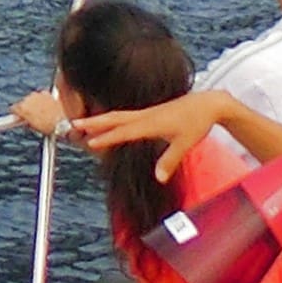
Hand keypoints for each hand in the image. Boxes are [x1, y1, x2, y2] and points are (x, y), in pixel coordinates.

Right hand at [12, 87, 67, 138]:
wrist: (61, 123)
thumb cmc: (47, 127)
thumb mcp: (32, 126)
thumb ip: (25, 120)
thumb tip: (24, 119)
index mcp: (22, 108)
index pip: (13, 108)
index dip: (16, 113)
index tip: (18, 115)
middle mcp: (28, 99)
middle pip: (23, 102)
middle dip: (26, 108)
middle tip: (32, 115)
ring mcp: (37, 95)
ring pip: (32, 98)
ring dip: (34, 102)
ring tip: (41, 111)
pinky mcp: (45, 93)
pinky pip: (41, 95)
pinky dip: (43, 99)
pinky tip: (46, 106)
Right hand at [72, 91, 227, 176]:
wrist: (207, 104)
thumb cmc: (197, 123)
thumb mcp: (186, 144)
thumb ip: (170, 160)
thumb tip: (158, 178)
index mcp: (151, 123)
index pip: (124, 132)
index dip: (107, 138)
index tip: (90, 142)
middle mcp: (145, 116)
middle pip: (114, 118)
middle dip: (94, 122)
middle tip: (74, 125)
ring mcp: (147, 113)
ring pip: (118, 115)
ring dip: (100, 119)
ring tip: (84, 122)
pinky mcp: (150, 112)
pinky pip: (126, 115)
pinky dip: (112, 118)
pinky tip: (108, 122)